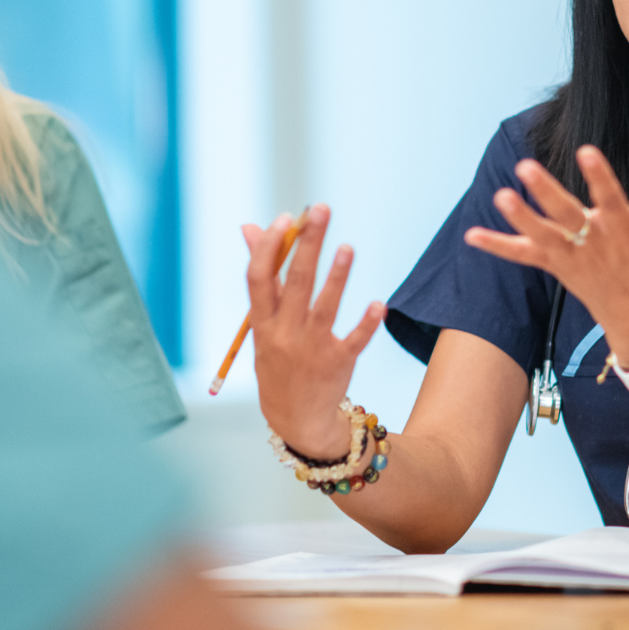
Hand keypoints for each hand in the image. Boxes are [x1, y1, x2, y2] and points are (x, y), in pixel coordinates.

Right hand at [243, 205, 384, 458]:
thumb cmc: (279, 360)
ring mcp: (312, 349)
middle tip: (320, 209)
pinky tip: (378, 304)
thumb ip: (263, 277)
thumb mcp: (263, 324)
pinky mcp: (339, 363)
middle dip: (306, 244)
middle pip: (295, 283)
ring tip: (347, 248)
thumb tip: (250, 227)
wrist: (296, 419)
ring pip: (325, 308)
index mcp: (262, 322)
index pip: (259, 278)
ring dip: (337, 277)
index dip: (269, 247)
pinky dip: (366, 324)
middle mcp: (285, 334)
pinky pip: (355, 341)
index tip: (284, 218)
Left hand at [463, 146, 628, 365]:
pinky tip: (471, 235)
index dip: (599, 175)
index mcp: (623, 228)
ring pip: (543, 234)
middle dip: (546, 192)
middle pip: (567, 214)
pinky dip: (498, 246)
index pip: (610, 197)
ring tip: (499, 196)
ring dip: (520, 217)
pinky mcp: (556, 266)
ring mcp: (572, 256)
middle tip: (526, 168)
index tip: (586, 151)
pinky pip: (523, 256)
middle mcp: (594, 241)